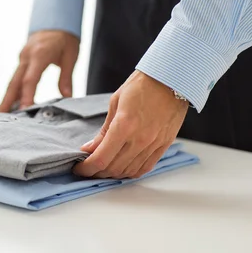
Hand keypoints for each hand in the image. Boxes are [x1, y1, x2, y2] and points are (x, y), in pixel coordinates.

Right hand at [0, 30, 79, 111]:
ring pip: (12, 81)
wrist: (56, 19)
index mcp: (39, 54)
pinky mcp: (22, 60)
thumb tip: (67, 97)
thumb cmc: (65, 37)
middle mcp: (27, 57)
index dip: (26, 96)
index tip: (24, 110)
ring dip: (7, 98)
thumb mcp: (71, 56)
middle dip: (6, 101)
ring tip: (0, 114)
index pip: (30, 79)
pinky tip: (12, 104)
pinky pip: (16, 78)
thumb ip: (66, 77)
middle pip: (14, 83)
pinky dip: (13, 91)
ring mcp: (22, 58)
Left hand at [73, 70, 188, 178]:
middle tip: (88, 167)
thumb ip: (104, 130)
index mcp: (124, 125)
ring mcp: (153, 144)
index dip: (86, 168)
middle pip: (113, 168)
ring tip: (103, 167)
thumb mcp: (115, 102)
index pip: (101, 158)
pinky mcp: (164, 145)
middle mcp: (139, 139)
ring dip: (113, 174)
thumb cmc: (143, 84)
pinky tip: (122, 168)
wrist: (172, 79)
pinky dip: (131, 172)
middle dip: (96, 172)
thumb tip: (91, 148)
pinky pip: (145, 167)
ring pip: (128, 171)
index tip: (79, 168)